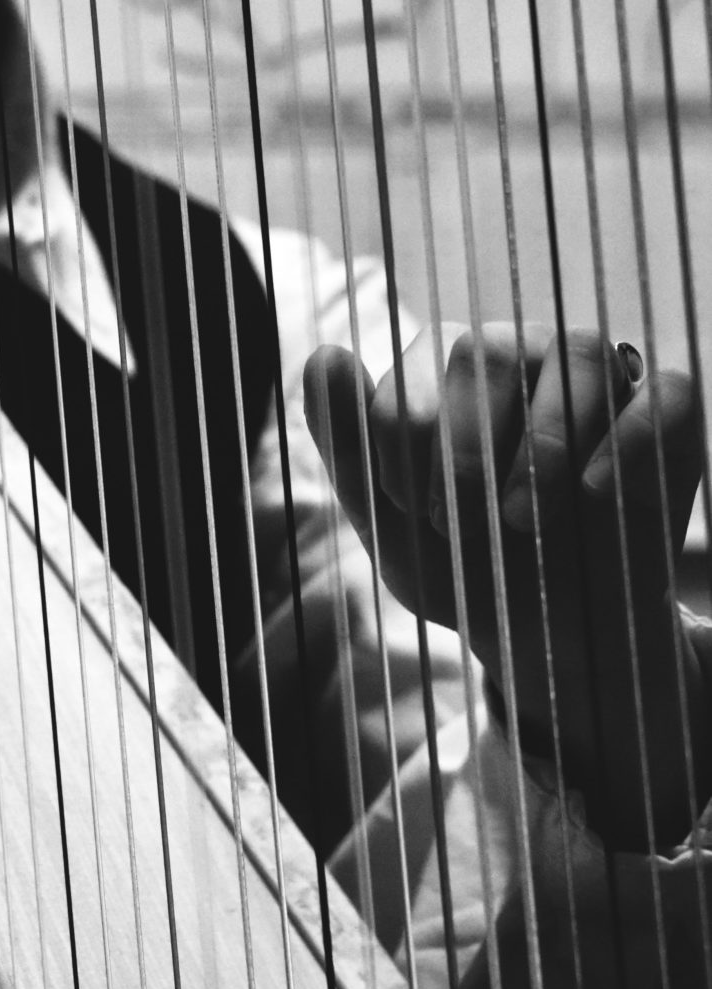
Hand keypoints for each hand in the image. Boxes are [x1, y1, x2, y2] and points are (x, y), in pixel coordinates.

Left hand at [304, 325, 710, 849]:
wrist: (556, 638)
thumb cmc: (468, 570)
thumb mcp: (394, 528)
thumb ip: (349, 446)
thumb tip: (323, 354)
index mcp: (443, 371)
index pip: (410, 374)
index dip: (402, 451)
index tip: (417, 516)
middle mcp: (521, 353)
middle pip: (484, 349)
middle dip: (464, 450)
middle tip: (464, 526)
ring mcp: (598, 377)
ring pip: (579, 351)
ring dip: (543, 443)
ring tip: (525, 520)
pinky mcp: (665, 414)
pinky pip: (663, 391)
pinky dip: (629, 441)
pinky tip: (596, 495)